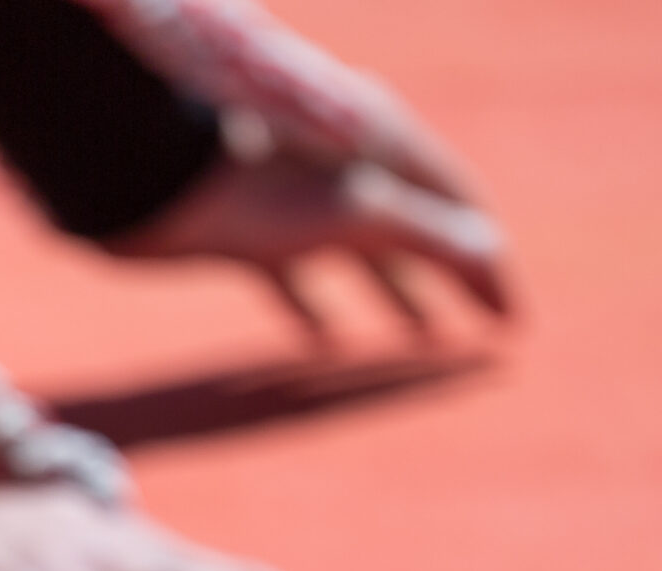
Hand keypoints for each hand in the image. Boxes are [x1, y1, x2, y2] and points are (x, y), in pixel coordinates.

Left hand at [113, 143, 513, 336]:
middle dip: (449, 278)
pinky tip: (320, 339)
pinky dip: (316, 303)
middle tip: (478, 334)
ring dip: (389, 293)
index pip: (456, 204)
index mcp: (382, 140)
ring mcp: (294, 194)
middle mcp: (344, 160)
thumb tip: (491, 256)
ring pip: (357, 252)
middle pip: (413, 226)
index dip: (488, 263)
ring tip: (415, 340)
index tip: (512, 320)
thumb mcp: (355, 210)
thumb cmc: (255, 182)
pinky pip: (297, 272)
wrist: (149, 174)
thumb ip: (423, 233)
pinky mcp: (246, 227)